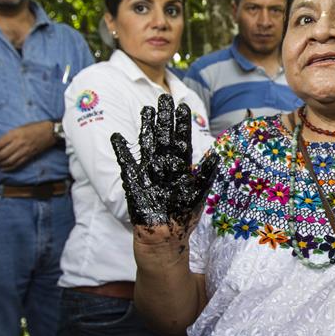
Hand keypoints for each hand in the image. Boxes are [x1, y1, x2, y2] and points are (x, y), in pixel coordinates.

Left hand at [0, 121, 55, 170]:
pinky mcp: (30, 156)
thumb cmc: (34, 127)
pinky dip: (9, 168)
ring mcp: (25, 151)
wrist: (50, 132)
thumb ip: (10, 136)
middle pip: (2, 154)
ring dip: (0, 164)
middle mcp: (19, 143)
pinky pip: (17, 164)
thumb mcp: (20, 128)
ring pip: (9, 161)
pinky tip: (3, 168)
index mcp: (15, 134)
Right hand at [110, 94, 218, 234]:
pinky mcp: (134, 182)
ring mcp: (148, 172)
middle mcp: (164, 166)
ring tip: (146, 109)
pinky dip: (122, 151)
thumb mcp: (198, 194)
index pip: (181, 140)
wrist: (164, 238)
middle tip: (163, 97)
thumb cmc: (183, 217)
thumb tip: (217, 155)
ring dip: (146, 127)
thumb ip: (206, 174)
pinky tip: (117, 136)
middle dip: (164, 118)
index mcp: (180, 167)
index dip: (182, 124)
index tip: (182, 106)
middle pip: (164, 136)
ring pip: (147, 144)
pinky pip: (127, 163)